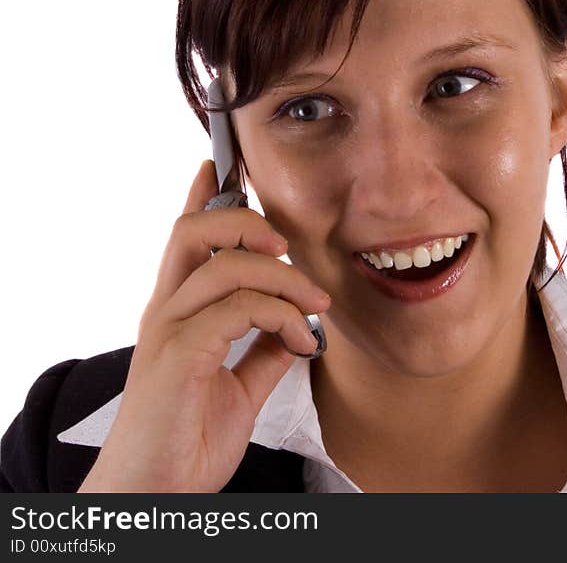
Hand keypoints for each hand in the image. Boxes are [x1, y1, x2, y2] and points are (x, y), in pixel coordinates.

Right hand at [77, 160, 330, 492]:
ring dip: (283, 277)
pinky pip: (237, 310)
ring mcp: (169, 332)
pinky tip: (301, 340)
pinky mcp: (180, 357)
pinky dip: (280, 316)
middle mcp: (168, 312)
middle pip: (192, 231)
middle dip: (243, 218)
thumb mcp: (240, 389)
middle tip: (285, 241)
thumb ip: (262, 354)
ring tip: (315, 307)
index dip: (201, 197)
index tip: (217, 165)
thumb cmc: (188, 441)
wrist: (156, 495)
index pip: (187, 241)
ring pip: (223, 265)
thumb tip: (295, 330)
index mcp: (179, 314)